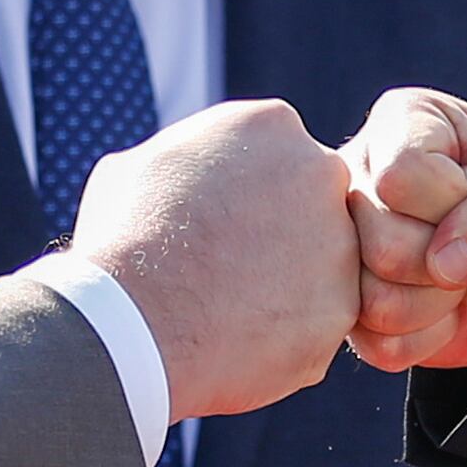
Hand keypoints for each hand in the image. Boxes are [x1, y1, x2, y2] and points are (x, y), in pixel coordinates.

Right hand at [71, 98, 360, 420]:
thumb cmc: (124, 238)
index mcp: (271, 125)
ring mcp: (341, 241)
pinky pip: (319, 322)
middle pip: (313, 205)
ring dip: (288, 287)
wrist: (135, 320)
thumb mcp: (136, 169)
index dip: (247, 194)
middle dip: (280, 236)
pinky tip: (240, 342)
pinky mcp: (343, 305)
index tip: (219, 223)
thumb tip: (178, 171)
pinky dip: (287, 337)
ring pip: (324, 266)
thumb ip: (183, 161)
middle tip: (230, 270)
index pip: (278, 156)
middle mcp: (322, 172)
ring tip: (227, 310)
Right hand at [344, 87, 466, 372]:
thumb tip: (444, 266)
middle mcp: (354, 178)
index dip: (454, 201)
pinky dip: (428, 337)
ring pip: (374, 302)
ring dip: (438, 302)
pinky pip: (377, 345)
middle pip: (382, 245)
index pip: (400, 177)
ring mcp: (343, 247)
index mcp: (400, 122)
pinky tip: (441, 306)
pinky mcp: (350, 308)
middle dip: (448, 259)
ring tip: (459, 274)